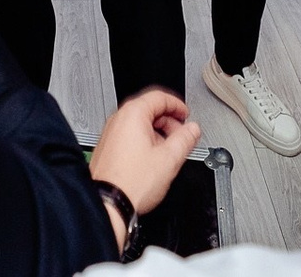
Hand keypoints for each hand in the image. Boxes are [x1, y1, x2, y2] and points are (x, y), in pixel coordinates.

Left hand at [91, 89, 199, 219]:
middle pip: (149, 110)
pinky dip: (144, 141)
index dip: (178, 105)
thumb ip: (186, 139)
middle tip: (181, 135)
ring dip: (157, 133)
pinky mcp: (108, 148)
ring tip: (168, 150)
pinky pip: (129, 136)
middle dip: (169, 121)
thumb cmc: (131, 182)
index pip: (159, 97)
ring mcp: (110, 134)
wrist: (109, 203)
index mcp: (133, 114)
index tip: (186, 115)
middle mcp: (118, 120)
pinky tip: (152, 159)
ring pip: (139, 124)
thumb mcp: (169, 158)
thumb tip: (193, 129)